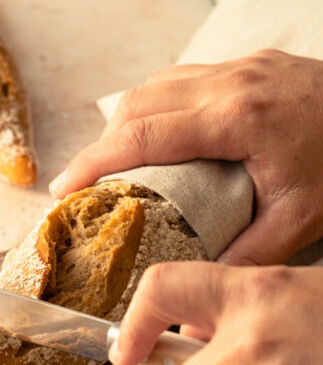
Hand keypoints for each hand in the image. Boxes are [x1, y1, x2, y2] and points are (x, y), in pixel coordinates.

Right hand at [50, 49, 322, 265]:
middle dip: (102, 142)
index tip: (65, 188)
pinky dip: (157, 105)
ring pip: (157, 83)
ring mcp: (242, 65)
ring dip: (127, 120)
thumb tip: (194, 301)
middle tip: (85, 184)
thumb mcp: (299, 221)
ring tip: (116, 164)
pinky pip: (184, 78)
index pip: (141, 133)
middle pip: (138, 102)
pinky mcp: (252, 63)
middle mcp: (232, 80)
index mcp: (237, 118)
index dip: (93, 161)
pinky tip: (161, 135)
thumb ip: (241, 258)